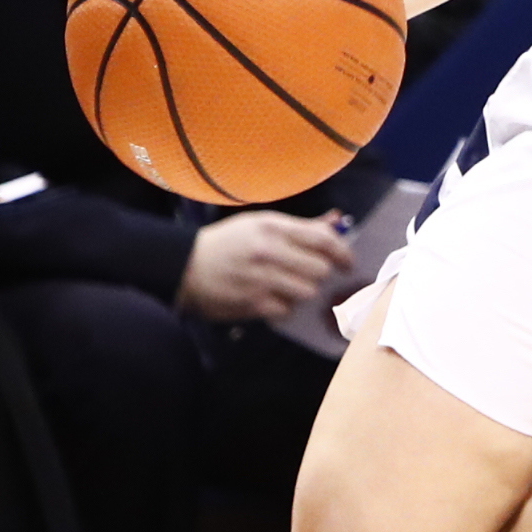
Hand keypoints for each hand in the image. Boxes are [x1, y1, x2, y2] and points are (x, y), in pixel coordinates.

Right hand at [176, 210, 353, 321]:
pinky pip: (287, 310)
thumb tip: (337, 221)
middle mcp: (268, 251)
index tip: (348, 263)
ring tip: (288, 286)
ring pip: (307, 291)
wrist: (183, 266)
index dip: (343, 253)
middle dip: (320, 274)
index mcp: (273, 227)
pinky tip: (272, 298)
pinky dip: (284, 306)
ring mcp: (261, 279)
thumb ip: (301, 226)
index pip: (323, 240)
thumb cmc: (227, 242)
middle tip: (310, 274)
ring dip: (303, 291)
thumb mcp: (261, 224)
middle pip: (320, 269)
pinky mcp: (252, 303)